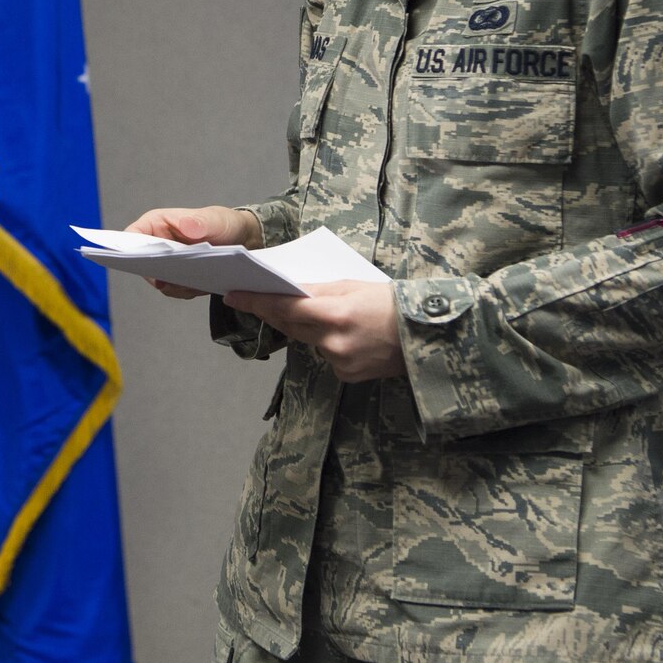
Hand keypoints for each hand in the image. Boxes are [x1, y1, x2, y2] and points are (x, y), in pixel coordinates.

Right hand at [122, 205, 261, 298]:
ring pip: (158, 280)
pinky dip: (186, 291)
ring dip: (175, 286)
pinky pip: (173, 289)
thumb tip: (186, 226)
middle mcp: (156, 244)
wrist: (241, 240)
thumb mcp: (215, 220)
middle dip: (158, 274)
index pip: (131, 237)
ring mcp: (165, 262)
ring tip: (195, 283)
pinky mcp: (176, 275)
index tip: (145, 266)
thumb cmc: (223, 223)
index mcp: (156, 224)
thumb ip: (201, 222)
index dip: (130, 252)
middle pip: (142, 264)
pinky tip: (201, 286)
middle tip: (176, 280)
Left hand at [223, 279, 404, 382]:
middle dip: (272, 312)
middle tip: (252, 300)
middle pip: (290, 325)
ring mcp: (339, 362)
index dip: (255, 301)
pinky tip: (351, 337)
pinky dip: (330, 344)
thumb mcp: (355, 286)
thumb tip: (289, 290)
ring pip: (309, 341)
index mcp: (335, 313)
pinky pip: (327, 356)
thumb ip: (319, 291)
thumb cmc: (394, 303)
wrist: (430, 336)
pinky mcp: (347, 375)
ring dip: (309, 328)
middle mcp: (333, 341)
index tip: (233, 295)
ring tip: (331, 314)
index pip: (284, 306)